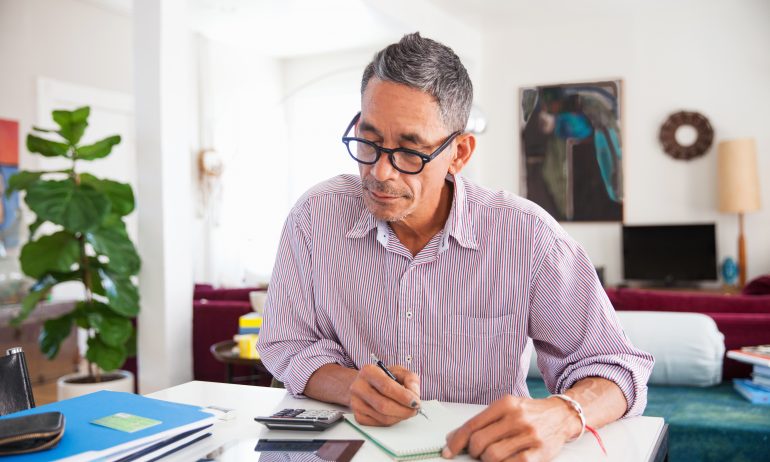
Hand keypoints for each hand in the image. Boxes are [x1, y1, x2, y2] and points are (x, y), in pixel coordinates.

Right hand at [349, 363, 420, 425]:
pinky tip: (396, 413)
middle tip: (415, 410)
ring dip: (400, 417)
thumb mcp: (398, 371)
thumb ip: (410, 379)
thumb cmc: (384, 378)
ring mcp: (356, 403)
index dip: (403, 397)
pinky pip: (380, 424)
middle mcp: (359, 387)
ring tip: (407, 411)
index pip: (386, 387)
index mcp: (368, 372)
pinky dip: (393, 421)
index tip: (416, 402)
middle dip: (404, 410)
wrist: (365, 384)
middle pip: (384, 405)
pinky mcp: (358, 416)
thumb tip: (414, 396)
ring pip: (383, 417)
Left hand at [442, 395, 580, 461]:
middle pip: (480, 442)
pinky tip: (504, 461)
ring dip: (487, 461)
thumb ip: (483, 422)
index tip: (448, 451)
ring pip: (493, 456)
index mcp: (505, 404)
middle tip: (476, 454)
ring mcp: (529, 435)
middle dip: (473, 453)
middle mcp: (517, 417)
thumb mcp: (507, 408)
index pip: (472, 425)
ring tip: (492, 457)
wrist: (562, 415)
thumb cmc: (530, 413)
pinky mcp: (539, 453)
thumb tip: (454, 438)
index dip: (456, 441)